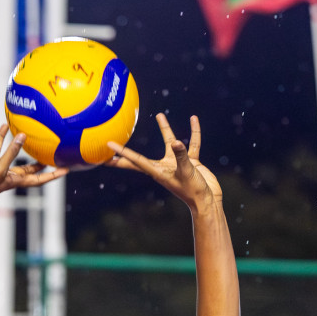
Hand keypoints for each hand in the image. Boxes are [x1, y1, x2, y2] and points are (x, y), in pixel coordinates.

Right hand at [0, 122, 66, 207]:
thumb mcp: (0, 168)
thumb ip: (11, 152)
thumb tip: (22, 136)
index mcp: (12, 179)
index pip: (37, 178)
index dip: (52, 175)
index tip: (66, 170)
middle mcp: (2, 172)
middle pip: (21, 164)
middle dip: (32, 158)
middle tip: (43, 148)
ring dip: (1, 137)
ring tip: (7, 124)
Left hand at [107, 113, 221, 212]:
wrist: (207, 201)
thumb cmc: (194, 190)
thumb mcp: (187, 172)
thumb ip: (181, 157)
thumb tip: (176, 142)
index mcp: (158, 172)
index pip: (135, 160)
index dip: (122, 153)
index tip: (108, 146)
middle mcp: (164, 167)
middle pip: (140, 158)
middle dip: (126, 152)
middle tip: (111, 146)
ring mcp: (177, 163)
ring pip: (169, 142)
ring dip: (165, 129)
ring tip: (159, 115)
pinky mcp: (190, 161)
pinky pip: (191, 144)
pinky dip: (193, 132)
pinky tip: (193, 119)